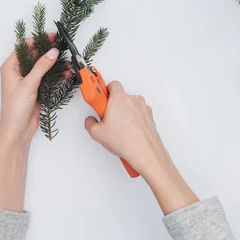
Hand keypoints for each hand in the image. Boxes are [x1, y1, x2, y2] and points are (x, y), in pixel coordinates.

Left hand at [0, 38, 60, 211]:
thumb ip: (41, 67)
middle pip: (35, 55)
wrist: (17, 131)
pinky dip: (56, 74)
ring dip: (54, 63)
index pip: (24, 47)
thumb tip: (52, 52)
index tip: (52, 36)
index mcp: (10, 67)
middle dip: (48, 50)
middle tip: (62, 46)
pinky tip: (66, 72)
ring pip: (43, 66)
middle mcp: (18, 71)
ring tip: (67, 60)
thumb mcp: (28, 85)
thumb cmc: (15, 109)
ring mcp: (27, 80)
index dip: (38, 40)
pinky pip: (47, 77)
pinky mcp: (36, 89)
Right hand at [84, 81, 198, 214]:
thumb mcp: (97, 133)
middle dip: (112, 106)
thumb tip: (90, 121)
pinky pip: (138, 115)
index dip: (103, 92)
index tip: (98, 98)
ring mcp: (144, 108)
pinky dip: (133, 122)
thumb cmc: (125, 141)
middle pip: (120, 97)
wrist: (146, 154)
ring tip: (118, 130)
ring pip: (130, 106)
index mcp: (119, 98)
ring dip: (123, 114)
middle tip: (106, 119)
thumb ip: (89, 123)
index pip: (111, 85)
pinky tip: (128, 134)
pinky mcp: (150, 118)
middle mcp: (133, 99)